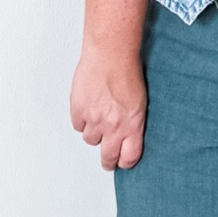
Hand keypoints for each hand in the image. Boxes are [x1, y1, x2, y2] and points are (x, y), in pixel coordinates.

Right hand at [71, 46, 146, 169]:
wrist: (111, 54)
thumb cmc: (128, 71)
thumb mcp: (140, 101)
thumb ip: (133, 121)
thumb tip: (128, 133)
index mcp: (132, 125)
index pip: (129, 157)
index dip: (125, 162)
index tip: (123, 162)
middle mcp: (113, 126)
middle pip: (108, 156)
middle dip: (108, 161)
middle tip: (108, 162)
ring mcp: (94, 119)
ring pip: (91, 140)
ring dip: (94, 133)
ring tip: (98, 120)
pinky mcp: (78, 110)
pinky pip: (77, 125)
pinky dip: (81, 120)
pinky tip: (87, 109)